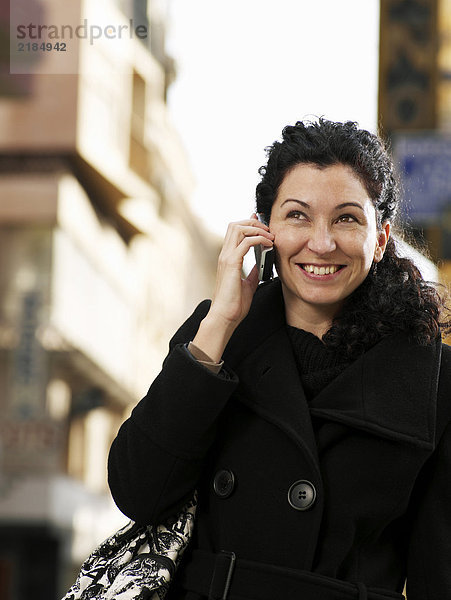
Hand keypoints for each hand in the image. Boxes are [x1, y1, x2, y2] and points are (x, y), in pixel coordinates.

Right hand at [192, 214, 273, 361]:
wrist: (225, 316)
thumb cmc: (234, 304)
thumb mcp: (249, 283)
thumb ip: (254, 272)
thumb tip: (263, 264)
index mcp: (227, 258)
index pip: (235, 231)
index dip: (249, 223)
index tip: (263, 224)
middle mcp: (225, 254)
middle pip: (235, 225)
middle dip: (253, 222)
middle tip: (268, 230)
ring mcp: (227, 258)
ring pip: (238, 229)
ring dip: (257, 229)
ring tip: (269, 236)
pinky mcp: (232, 264)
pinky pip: (246, 242)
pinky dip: (259, 239)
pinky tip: (268, 245)